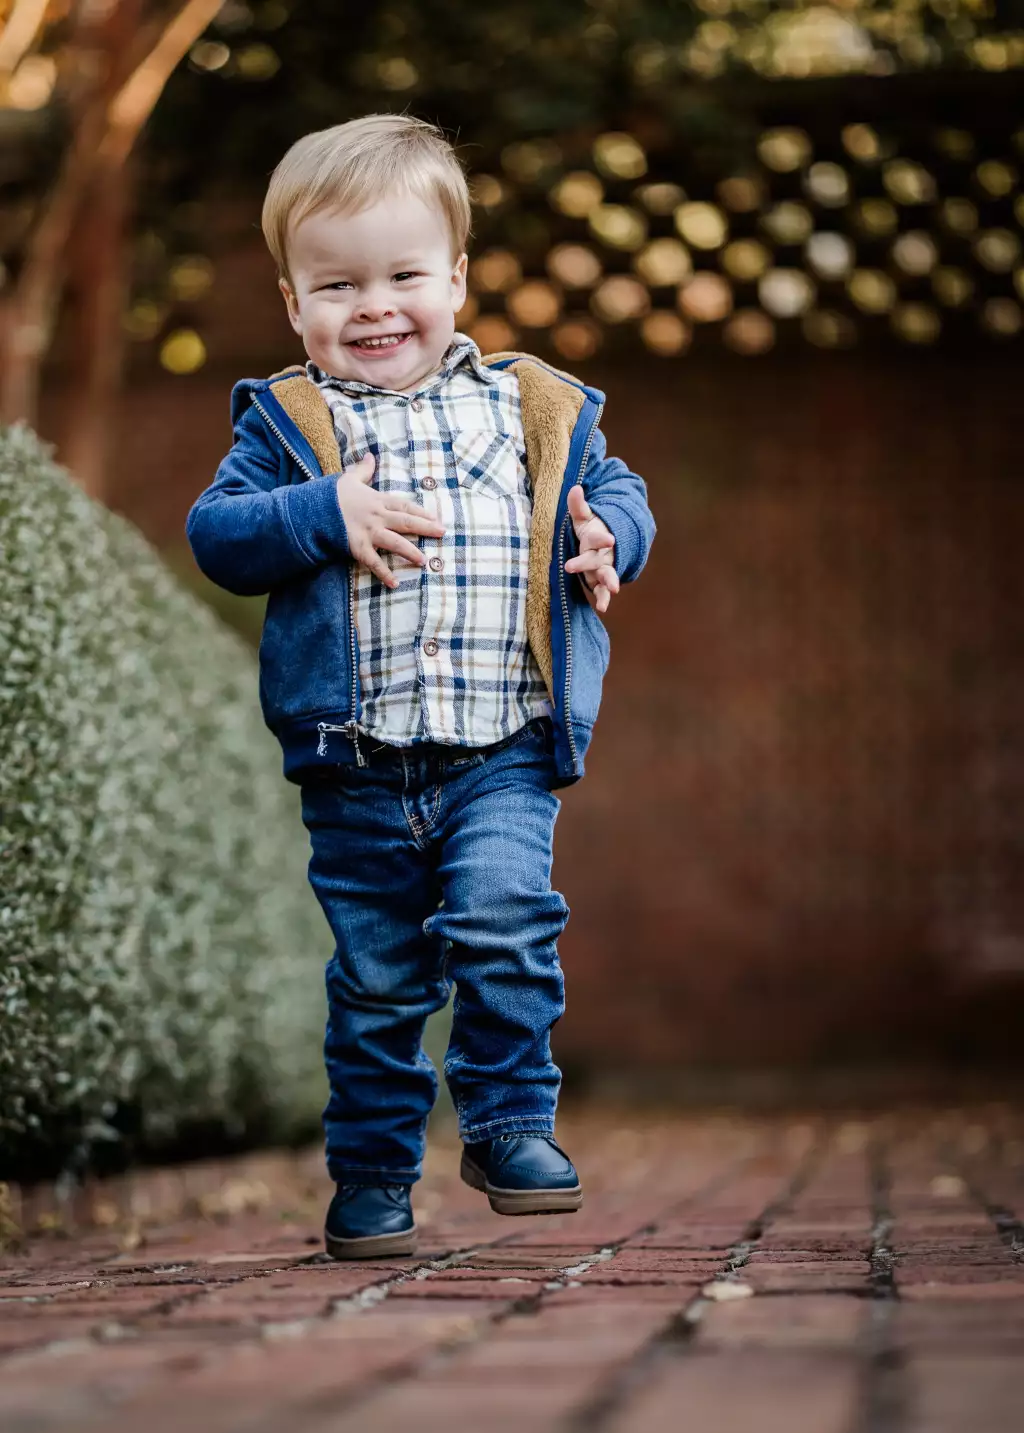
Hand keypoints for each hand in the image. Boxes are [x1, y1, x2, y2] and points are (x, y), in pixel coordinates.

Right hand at [335, 455, 444, 589]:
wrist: (311, 509)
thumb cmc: (331, 494)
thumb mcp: (348, 478)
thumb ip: (363, 470)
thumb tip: (370, 456)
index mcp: (377, 500)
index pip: (405, 505)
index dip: (421, 512)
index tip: (436, 518)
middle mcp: (377, 516)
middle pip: (406, 522)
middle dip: (425, 528)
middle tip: (442, 533)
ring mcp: (368, 532)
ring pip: (395, 542)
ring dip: (410, 551)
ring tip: (424, 560)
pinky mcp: (357, 547)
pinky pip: (374, 562)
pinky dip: (384, 573)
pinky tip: (395, 584)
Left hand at [564, 485, 618, 614]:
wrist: (610, 541)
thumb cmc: (591, 529)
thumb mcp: (583, 517)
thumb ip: (578, 505)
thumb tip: (575, 488)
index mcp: (598, 536)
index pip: (600, 536)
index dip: (603, 538)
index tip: (609, 539)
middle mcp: (603, 553)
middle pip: (598, 558)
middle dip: (589, 562)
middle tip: (572, 566)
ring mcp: (604, 567)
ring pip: (607, 575)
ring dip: (609, 582)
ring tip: (612, 590)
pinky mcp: (602, 580)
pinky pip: (603, 590)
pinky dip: (604, 598)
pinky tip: (602, 608)